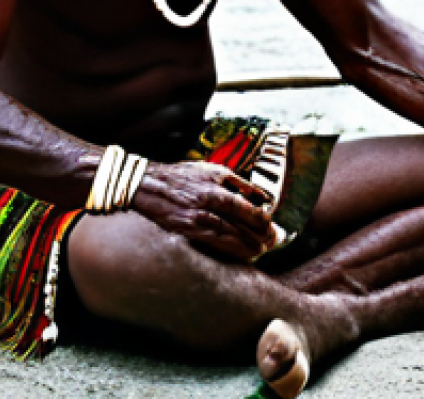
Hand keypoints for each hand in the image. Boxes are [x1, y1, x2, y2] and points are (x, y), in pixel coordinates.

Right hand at [130, 160, 276, 260]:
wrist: (150, 185)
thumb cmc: (184, 176)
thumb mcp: (213, 170)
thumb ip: (239, 182)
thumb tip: (262, 196)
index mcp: (215, 186)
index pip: (244, 206)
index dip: (260, 218)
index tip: (271, 225)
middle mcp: (207, 204)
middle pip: (239, 223)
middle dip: (258, 235)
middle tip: (273, 241)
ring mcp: (196, 219)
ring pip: (228, 237)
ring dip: (247, 245)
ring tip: (262, 251)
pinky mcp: (187, 231)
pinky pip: (214, 244)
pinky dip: (230, 250)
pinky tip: (242, 254)